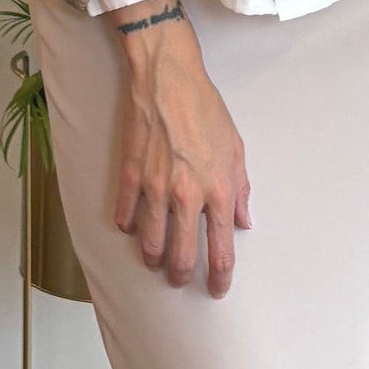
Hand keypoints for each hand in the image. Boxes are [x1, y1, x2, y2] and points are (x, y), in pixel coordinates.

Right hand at [110, 2, 250, 296]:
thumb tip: (242, 221)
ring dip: (153, 258)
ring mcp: (155, 187)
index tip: (216, 289)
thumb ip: (240, 190)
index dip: (219, 276)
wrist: (168, 80)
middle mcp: (187, 195)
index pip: (220, 249)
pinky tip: (132, 228)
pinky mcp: (130, 175)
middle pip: (181, 256)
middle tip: (179, 278)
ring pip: (150, 243)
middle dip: (181, 275)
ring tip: (155, 261)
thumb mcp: (237, 149)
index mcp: (218, 190)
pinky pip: (126, 214)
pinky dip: (129, 226)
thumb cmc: (206, 110)